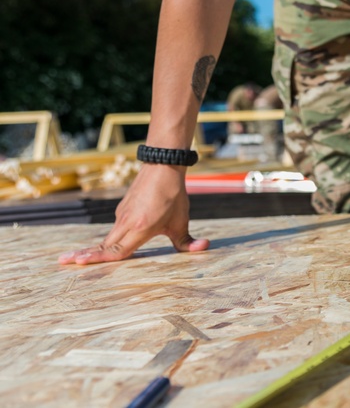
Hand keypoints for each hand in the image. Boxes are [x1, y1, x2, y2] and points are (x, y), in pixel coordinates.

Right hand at [58, 164, 209, 264]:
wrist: (163, 167)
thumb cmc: (174, 196)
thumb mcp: (181, 221)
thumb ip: (188, 241)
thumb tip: (205, 246)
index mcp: (141, 227)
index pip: (117, 248)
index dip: (98, 257)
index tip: (79, 262)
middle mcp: (126, 222)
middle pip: (104, 244)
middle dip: (84, 255)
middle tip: (63, 261)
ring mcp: (121, 215)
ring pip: (106, 237)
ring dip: (91, 248)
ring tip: (73, 257)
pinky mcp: (121, 209)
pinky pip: (113, 228)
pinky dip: (105, 239)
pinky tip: (97, 247)